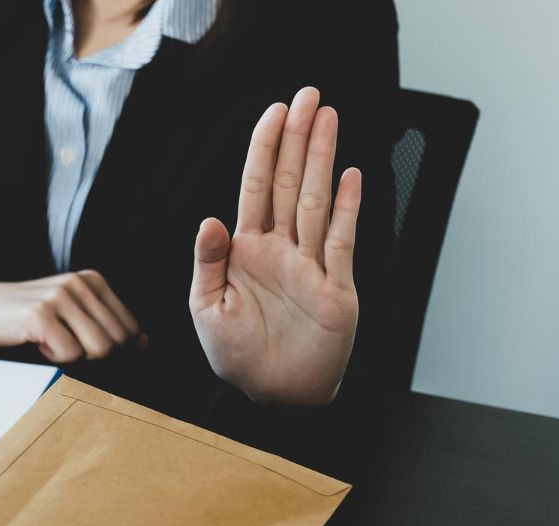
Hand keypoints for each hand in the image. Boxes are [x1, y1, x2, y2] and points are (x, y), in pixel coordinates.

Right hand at [0, 271, 145, 363]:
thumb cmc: (25, 316)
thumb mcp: (71, 311)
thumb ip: (105, 323)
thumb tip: (145, 343)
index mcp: (93, 281)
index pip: (131, 330)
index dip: (112, 350)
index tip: (81, 345)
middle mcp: (81, 284)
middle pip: (117, 343)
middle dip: (94, 356)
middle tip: (62, 345)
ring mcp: (61, 298)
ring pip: (98, 350)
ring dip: (73, 358)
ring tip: (50, 342)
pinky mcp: (41, 316)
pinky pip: (69, 356)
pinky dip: (53, 358)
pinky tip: (36, 343)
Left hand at [190, 87, 361, 404]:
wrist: (272, 397)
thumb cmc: (236, 357)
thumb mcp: (207, 309)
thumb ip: (208, 263)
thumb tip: (209, 220)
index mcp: (245, 251)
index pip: (256, 188)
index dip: (264, 149)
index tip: (273, 113)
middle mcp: (280, 250)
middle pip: (292, 182)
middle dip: (299, 138)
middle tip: (308, 95)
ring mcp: (310, 265)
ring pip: (318, 201)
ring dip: (323, 159)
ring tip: (329, 118)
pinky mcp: (335, 287)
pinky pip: (341, 241)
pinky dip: (348, 208)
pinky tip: (352, 176)